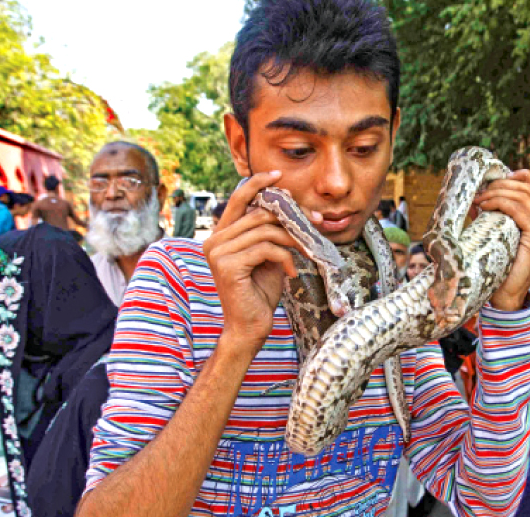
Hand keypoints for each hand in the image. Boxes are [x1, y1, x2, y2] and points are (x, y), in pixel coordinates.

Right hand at [203, 171, 302, 357]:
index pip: (238, 199)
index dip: (258, 183)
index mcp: (221, 235)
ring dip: (292, 239)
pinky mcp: (228, 266)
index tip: (279, 175)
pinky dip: (285, 258)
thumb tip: (292, 206)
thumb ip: (271, 233)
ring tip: (306, 252)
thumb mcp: (268, 256)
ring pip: (265, 229)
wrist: (250, 327)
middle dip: (291, 217)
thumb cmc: (260, 293)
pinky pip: (266, 248)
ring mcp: (218, 252)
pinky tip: (291, 273)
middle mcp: (214, 240)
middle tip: (315, 224)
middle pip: (260, 213)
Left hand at [473, 170, 529, 310]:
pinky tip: (485, 206)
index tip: (494, 181)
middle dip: (502, 185)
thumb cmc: (501, 266)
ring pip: (524, 197)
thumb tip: (482, 194)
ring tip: (480, 199)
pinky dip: (500, 203)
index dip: (516, 178)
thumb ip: (503, 216)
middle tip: (481, 191)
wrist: (506, 296)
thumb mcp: (504, 235)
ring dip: (498, 193)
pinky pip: (520, 210)